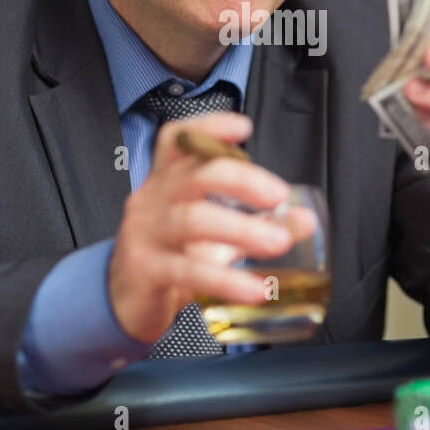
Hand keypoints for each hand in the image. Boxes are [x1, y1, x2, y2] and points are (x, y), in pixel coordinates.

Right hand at [107, 111, 297, 344]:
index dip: (208, 128)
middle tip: (279, 196)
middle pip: (194, 175)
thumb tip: (305, 219)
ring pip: (192, 221)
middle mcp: (152, 200)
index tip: (243, 127)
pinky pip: (187, 271)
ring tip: (278, 243)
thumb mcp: (213, 234)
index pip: (178, 140)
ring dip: (241, 229)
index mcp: (166, 181)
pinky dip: (226, 279)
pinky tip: (255, 289)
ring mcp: (145, 234)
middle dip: (241, 180)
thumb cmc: (170, 256)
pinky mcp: (145, 272)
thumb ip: (256, 222)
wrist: (124, 302)